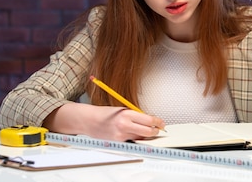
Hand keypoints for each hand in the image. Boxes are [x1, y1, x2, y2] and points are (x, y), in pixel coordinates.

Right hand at [44, 103, 165, 140]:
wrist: (90, 121)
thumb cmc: (106, 114)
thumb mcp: (123, 109)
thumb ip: (135, 115)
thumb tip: (150, 120)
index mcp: (126, 114)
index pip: (148, 120)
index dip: (158, 122)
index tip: (161, 122)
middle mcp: (124, 125)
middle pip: (148, 132)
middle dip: (155, 131)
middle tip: (158, 129)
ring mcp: (121, 136)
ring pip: (141, 138)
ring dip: (146, 136)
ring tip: (148, 131)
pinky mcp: (118, 142)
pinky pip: (132, 141)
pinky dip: (136, 138)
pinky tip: (136, 135)